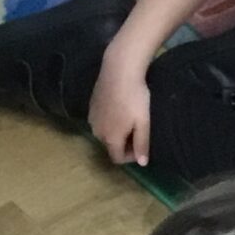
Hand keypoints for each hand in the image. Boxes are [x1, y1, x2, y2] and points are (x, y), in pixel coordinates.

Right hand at [89, 45, 151, 165]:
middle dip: (123, 144)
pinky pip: (100, 120)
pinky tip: (119, 108)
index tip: (141, 146)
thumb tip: (142, 164)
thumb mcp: (143, 123)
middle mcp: (97, 132)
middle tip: (137, 132)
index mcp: (111, 139)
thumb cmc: (135, 97)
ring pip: (105, 133)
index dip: (130, 157)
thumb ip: (142, 144)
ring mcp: (91, 118)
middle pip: (110, 146)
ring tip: (129, 120)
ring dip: (116, 132)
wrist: (119, 69)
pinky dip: (110, 120)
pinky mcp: (90, 106)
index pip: (118, 158)